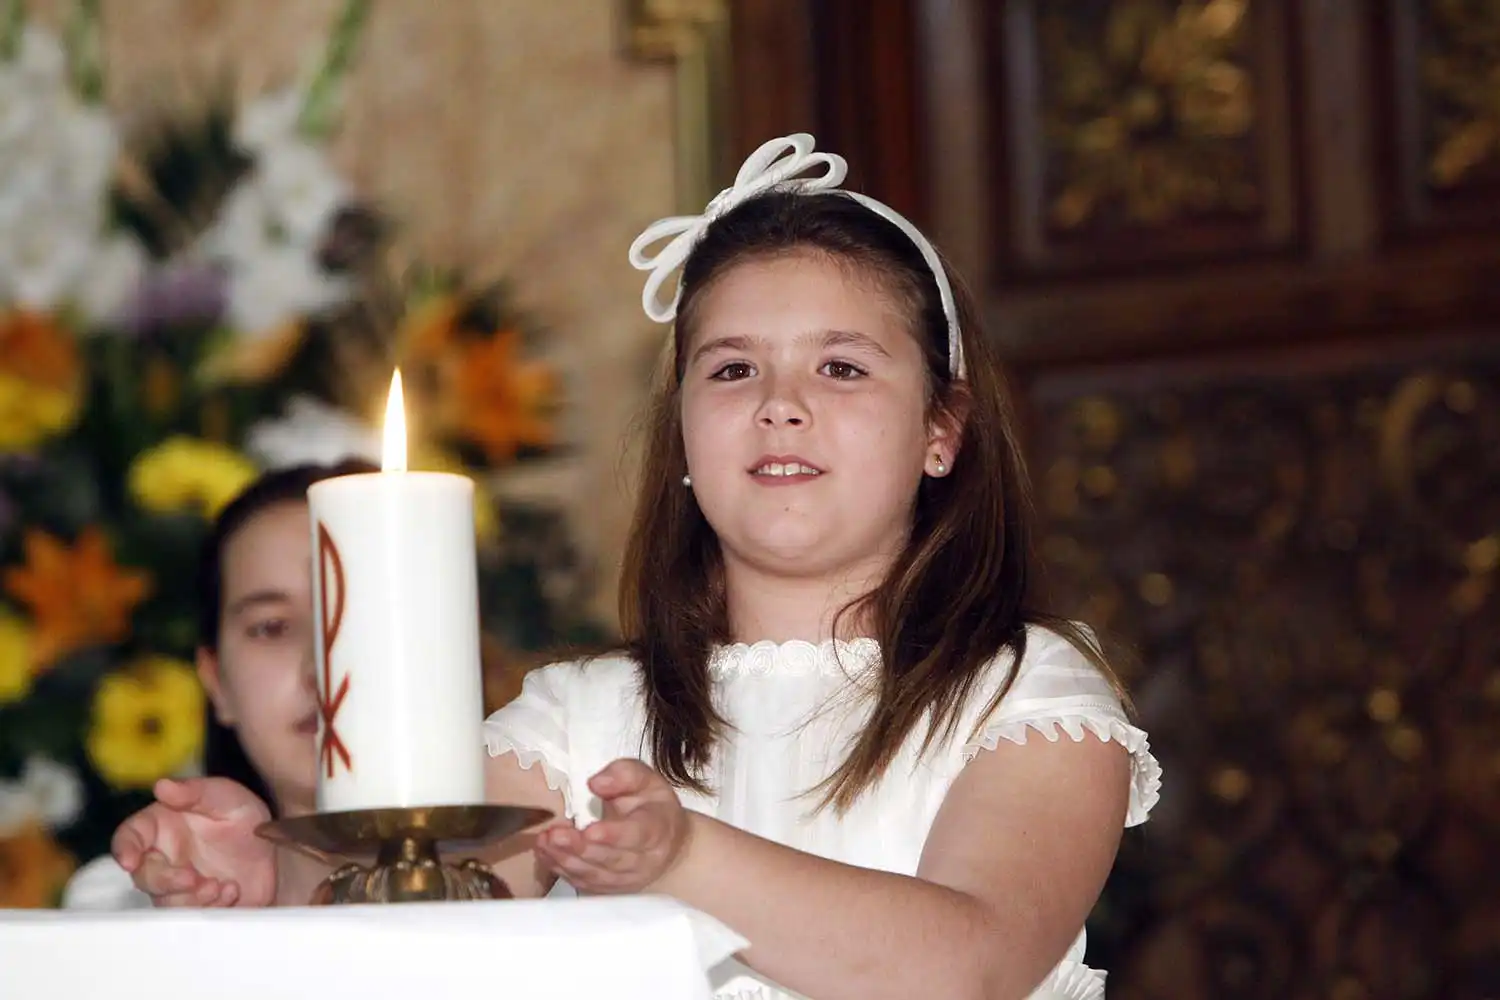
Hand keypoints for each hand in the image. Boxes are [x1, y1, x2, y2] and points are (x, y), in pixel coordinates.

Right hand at [111, 777, 275, 907]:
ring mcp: (179, 886)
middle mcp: (164, 859)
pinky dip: (211, 908)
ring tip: (220, 886)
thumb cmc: (241, 814)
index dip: (124, 848)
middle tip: (193, 878)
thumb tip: (162, 786)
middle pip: (145, 877)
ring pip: (167, 903)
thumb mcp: (224, 795)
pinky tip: (232, 892)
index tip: (130, 860)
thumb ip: (194, 791)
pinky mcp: (199, 905)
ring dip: (190, 899)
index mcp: (161, 827)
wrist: (274, 844)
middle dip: (165, 881)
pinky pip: (194, 917)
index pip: (129, 836)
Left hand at [534, 759, 691, 894]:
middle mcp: (644, 860)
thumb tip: (597, 783)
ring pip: (595, 875)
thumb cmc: (652, 808)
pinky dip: (562, 870)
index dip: (613, 835)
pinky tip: (547, 853)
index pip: (637, 834)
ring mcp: (626, 879)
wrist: (666, 842)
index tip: (590, 830)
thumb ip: (624, 775)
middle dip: (580, 848)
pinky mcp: (609, 889)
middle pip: (611, 859)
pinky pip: (584, 884)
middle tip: (555, 834)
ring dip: (566, 859)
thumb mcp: (646, 780)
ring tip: (545, 841)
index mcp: (656, 828)